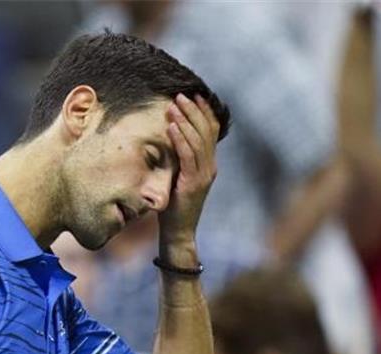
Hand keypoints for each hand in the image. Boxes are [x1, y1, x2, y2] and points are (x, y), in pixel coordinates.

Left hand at [158, 93, 221, 249]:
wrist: (178, 231)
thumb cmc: (174, 206)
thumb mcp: (179, 177)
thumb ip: (180, 160)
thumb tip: (169, 137)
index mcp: (209, 164)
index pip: (211, 131)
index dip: (204, 112)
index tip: (195, 96)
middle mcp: (210, 167)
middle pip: (206, 131)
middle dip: (193, 111)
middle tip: (180, 95)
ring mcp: (204, 175)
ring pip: (197, 140)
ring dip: (184, 121)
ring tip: (173, 106)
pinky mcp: (193, 183)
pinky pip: (187, 156)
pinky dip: (179, 140)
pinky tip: (170, 127)